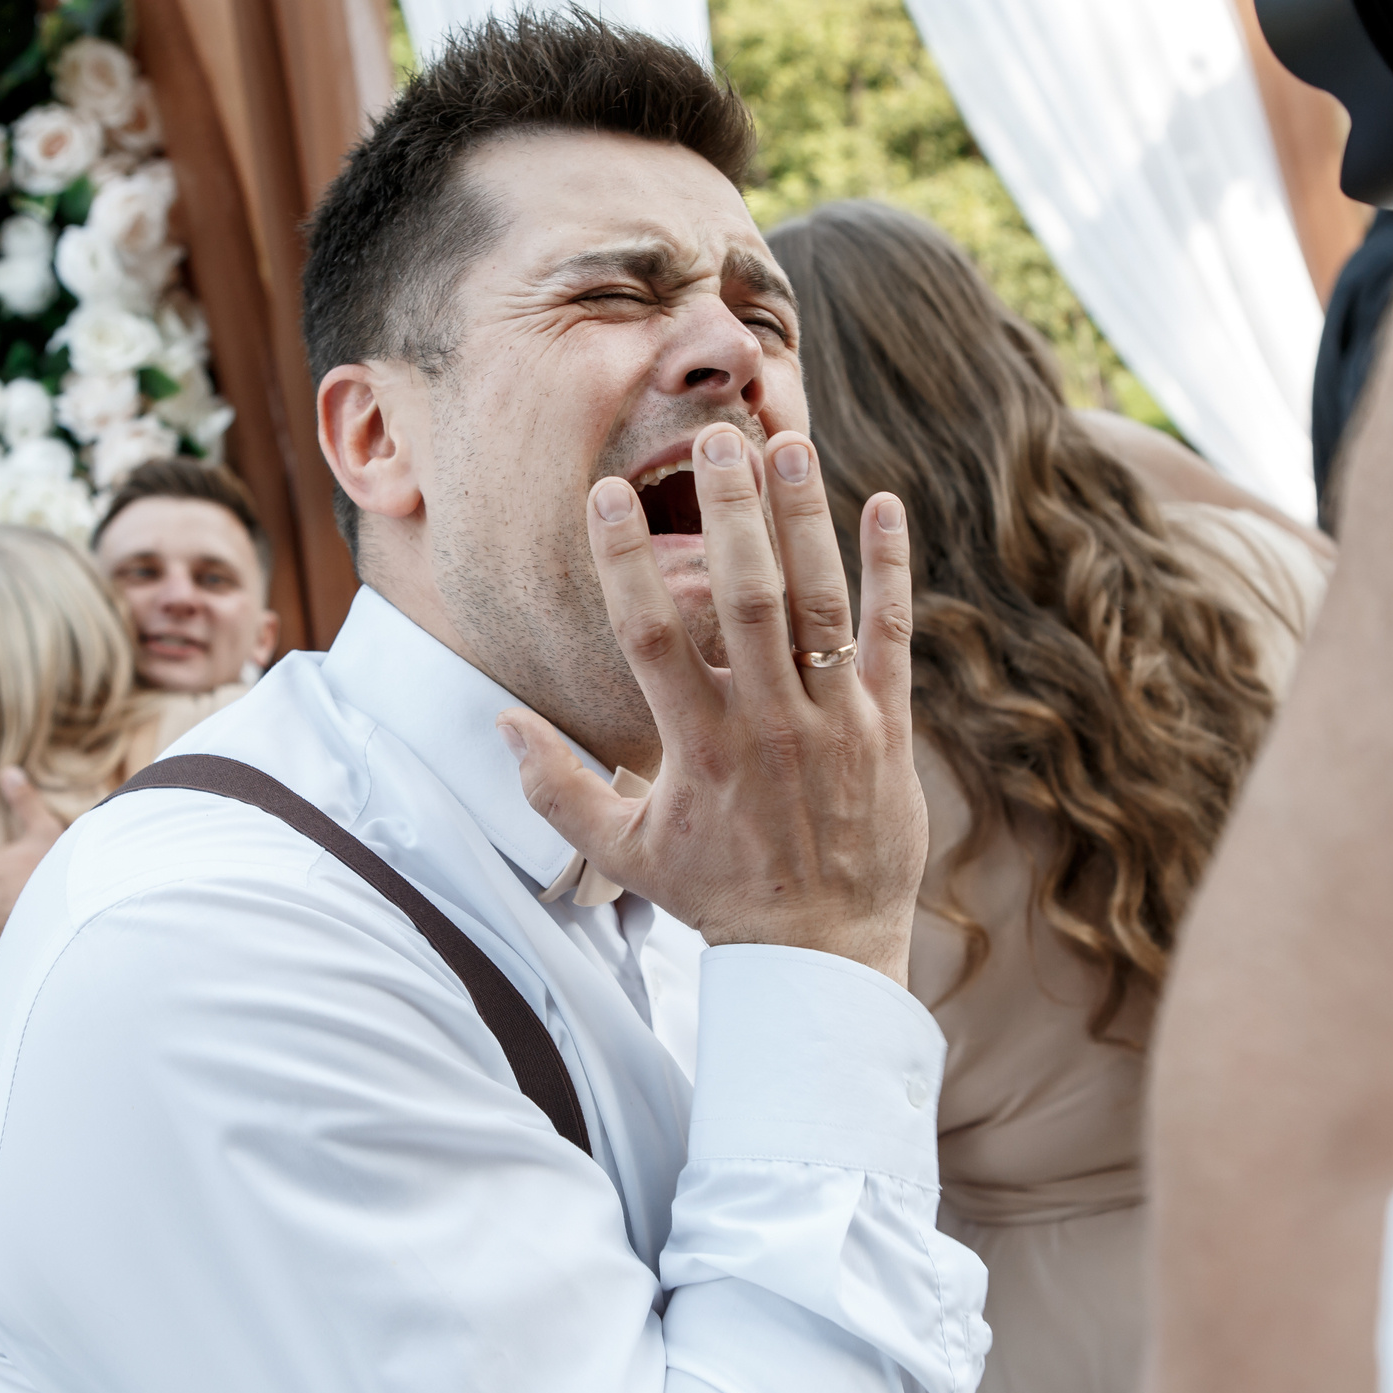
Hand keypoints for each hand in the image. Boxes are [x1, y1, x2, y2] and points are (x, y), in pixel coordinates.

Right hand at [502, 423, 928, 983]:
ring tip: (791, 444)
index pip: (651, 637)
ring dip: (806, 522)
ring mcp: (833, 724)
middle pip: (745, 600)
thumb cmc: (715, 895)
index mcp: (695, 749)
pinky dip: (890, 571)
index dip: (626, 563)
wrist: (819, 953)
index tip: (607, 494)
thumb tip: (501, 721)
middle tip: (716, 439)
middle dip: (730, 515)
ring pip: (820, 606)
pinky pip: (891, 637)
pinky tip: (885, 504)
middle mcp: (766, 726)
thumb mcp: (622, 854)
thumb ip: (558, 787)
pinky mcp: (887, 729)